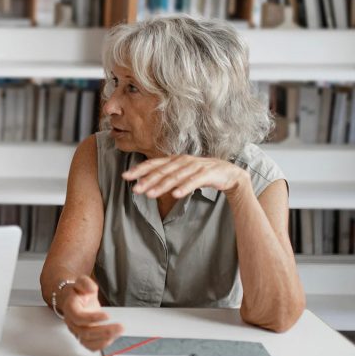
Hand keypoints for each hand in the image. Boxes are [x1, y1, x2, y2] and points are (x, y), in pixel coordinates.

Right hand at [59, 276, 122, 350]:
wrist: (74, 298)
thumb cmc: (79, 292)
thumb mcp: (82, 281)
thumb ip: (85, 283)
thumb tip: (91, 288)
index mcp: (70, 308)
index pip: (78, 317)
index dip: (92, 318)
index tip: (107, 315)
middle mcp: (71, 322)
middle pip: (85, 332)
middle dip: (104, 331)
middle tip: (120, 327)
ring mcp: (76, 331)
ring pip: (88, 341)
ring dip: (104, 339)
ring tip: (118, 332)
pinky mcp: (82, 337)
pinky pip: (90, 346)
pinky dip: (101, 345)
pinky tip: (112, 338)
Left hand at [123, 155, 247, 198]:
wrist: (229, 173)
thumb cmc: (201, 173)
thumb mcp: (181, 172)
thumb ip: (165, 175)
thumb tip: (144, 182)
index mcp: (174, 160)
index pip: (153, 164)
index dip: (139, 170)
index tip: (125, 177)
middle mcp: (182, 161)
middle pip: (161, 171)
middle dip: (146, 180)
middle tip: (135, 189)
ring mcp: (195, 167)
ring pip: (175, 177)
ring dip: (161, 186)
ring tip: (149, 195)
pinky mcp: (207, 174)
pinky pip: (193, 182)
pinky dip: (184, 188)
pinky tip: (175, 195)